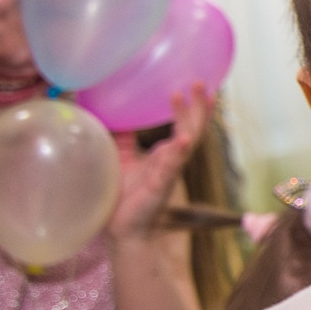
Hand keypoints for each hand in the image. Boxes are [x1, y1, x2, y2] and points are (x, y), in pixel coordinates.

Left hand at [109, 83, 213, 243]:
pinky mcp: (160, 186)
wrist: (122, 227)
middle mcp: (171, 160)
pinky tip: (182, 140)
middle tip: (198, 82)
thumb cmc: (124, 195)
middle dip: (198, 107)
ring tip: (196, 99)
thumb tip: (112, 112)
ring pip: (187, 142)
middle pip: (193, 128)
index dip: (191, 106)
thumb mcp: (122, 159)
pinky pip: (171, 167)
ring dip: (193, 120)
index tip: (194, 85)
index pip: (184, 125)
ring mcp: (169, 172)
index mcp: (165, 154)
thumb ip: (123, 139)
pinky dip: (178, 153)